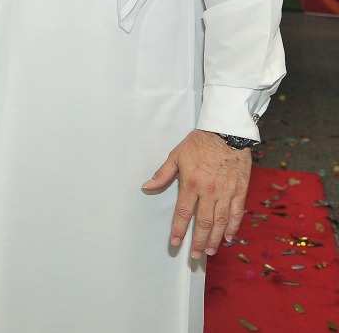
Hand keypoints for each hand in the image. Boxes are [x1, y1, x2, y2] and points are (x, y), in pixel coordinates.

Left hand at [142, 129, 250, 257]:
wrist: (227, 132)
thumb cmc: (199, 143)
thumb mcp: (176, 155)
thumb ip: (163, 174)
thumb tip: (146, 186)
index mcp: (192, 183)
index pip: (183, 212)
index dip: (178, 230)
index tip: (174, 243)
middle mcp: (209, 191)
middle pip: (203, 222)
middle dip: (197, 241)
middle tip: (194, 256)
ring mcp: (226, 192)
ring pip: (220, 222)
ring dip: (214, 238)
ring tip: (209, 251)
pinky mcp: (240, 190)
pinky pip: (237, 213)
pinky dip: (233, 227)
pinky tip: (228, 237)